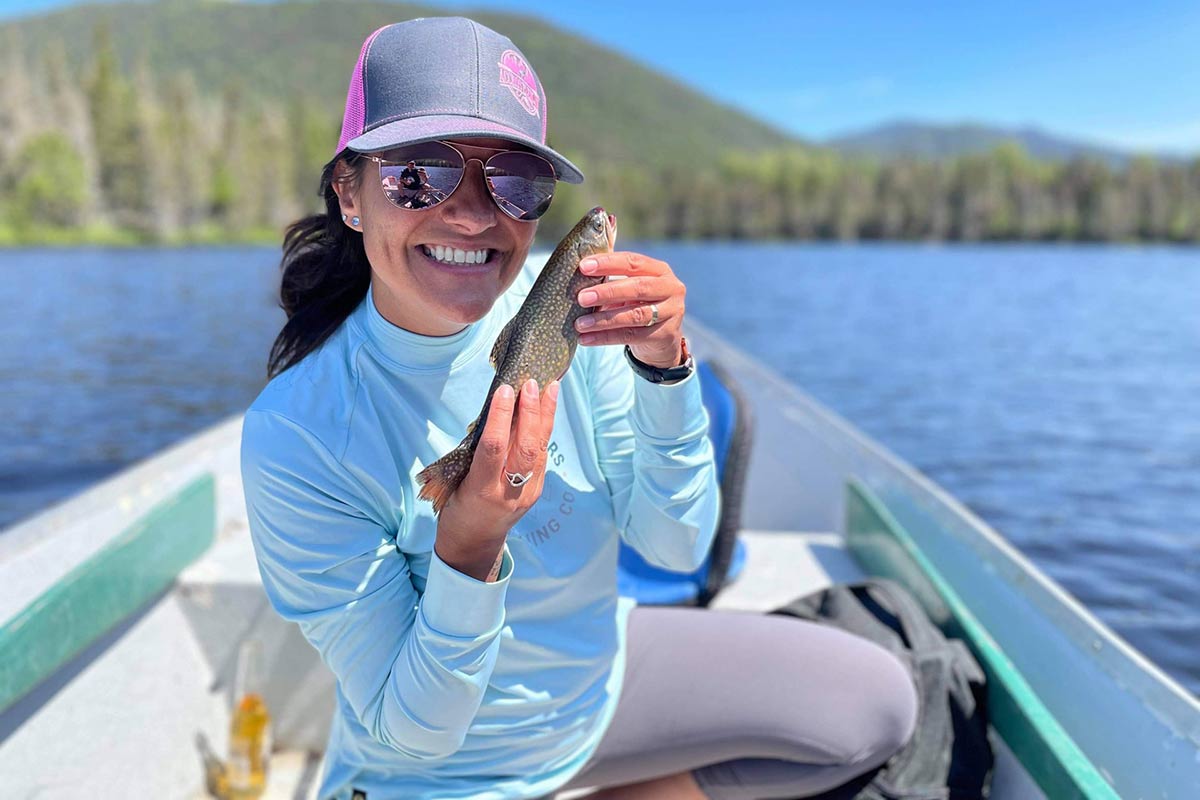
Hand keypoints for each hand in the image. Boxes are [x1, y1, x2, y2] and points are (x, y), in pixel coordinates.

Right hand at [435, 378, 558, 579]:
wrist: (474, 543)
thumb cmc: (457, 508)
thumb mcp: (456, 483)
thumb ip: (476, 454)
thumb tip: (496, 414)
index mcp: (482, 490)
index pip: (494, 448)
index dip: (501, 417)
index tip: (504, 390)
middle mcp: (509, 493)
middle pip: (526, 448)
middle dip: (531, 413)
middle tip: (531, 384)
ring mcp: (527, 494)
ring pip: (540, 450)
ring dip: (545, 416)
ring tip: (550, 388)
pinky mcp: (537, 491)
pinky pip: (542, 456)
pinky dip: (544, 430)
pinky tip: (547, 410)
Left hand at [574, 251, 685, 367]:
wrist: (662, 337)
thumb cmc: (639, 305)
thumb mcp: (630, 288)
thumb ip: (611, 279)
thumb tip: (577, 276)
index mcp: (659, 270)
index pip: (633, 262)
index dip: (608, 263)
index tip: (583, 266)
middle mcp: (670, 288)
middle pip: (637, 287)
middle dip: (607, 292)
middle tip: (581, 298)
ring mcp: (671, 312)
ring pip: (634, 315)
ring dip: (603, 320)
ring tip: (580, 324)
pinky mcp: (665, 335)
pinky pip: (631, 336)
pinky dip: (605, 337)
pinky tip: (586, 339)